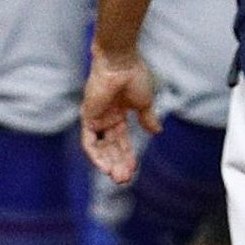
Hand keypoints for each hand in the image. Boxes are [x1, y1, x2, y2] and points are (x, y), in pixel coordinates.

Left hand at [80, 48, 157, 183]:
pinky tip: (105, 167)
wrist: (122, 64)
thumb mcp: (144, 103)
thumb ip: (147, 118)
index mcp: (119, 115)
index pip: (123, 142)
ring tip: (118, 177)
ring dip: (109, 163)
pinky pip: (90, 142)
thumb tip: (156, 132)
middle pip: (112, 148)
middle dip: (119, 164)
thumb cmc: (134, 77)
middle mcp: (106, 119)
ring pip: (101, 148)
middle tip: (124, 180)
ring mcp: (96, 119)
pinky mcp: (88, 118)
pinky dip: (96, 155)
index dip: (128, 156)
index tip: (134, 169)